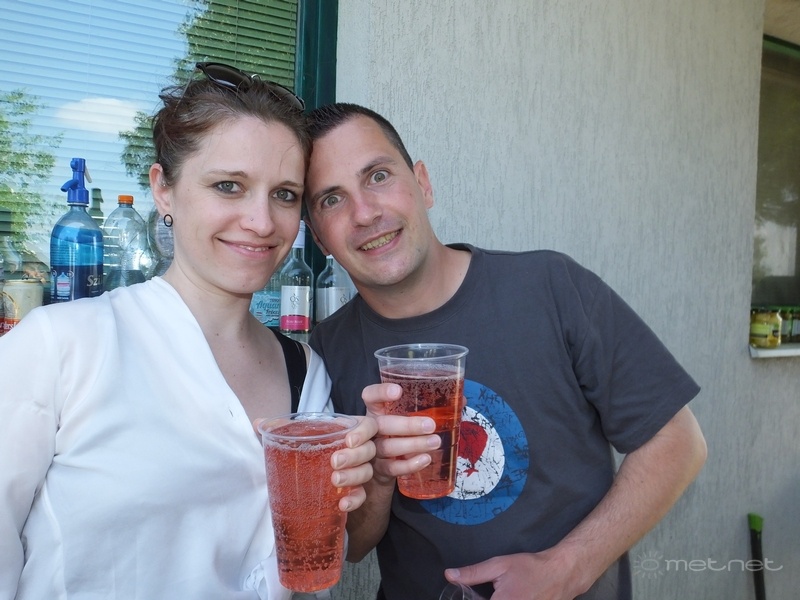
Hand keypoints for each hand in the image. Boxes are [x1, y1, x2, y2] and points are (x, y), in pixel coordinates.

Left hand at [252, 416, 377, 513]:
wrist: (304, 482)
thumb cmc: (305, 452)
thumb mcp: (294, 439)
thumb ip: (279, 429)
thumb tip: (257, 422)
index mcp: (347, 431)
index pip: (368, 426)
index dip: (363, 432)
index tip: (349, 440)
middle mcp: (357, 450)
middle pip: (369, 450)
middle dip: (354, 456)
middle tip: (334, 462)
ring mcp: (358, 471)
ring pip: (366, 472)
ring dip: (353, 476)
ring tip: (334, 480)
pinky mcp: (355, 492)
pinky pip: (361, 496)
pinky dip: (354, 500)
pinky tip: (341, 504)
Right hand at [361, 383, 440, 485]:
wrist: (384, 465)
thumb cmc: (399, 433)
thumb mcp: (408, 417)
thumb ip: (430, 406)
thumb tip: (461, 399)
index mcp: (377, 410)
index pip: (370, 396)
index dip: (380, 392)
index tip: (398, 391)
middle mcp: (371, 429)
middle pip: (381, 424)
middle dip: (406, 425)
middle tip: (431, 425)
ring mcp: (373, 449)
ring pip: (388, 447)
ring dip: (413, 444)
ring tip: (435, 442)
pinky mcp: (380, 469)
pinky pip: (393, 468)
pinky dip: (410, 464)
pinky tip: (425, 460)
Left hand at [445, 549, 586, 599]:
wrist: (561, 574)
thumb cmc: (530, 568)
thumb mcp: (499, 565)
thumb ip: (473, 573)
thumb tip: (449, 575)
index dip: (470, 599)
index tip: (477, 595)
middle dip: (485, 599)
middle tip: (494, 591)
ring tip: (503, 593)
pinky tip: (512, 597)